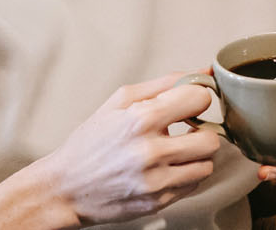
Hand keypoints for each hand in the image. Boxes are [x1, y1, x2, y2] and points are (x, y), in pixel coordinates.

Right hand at [28, 71, 219, 225]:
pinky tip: (167, 168)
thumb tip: (204, 72)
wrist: (64, 189)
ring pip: (207, 164)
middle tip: (187, 130)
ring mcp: (155, 180)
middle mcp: (150, 151)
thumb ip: (164, 84)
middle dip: (202, 131)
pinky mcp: (158, 202)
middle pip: (211, 139)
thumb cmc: (90, 143)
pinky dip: (186, 175)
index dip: (198, 98)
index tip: (190, 104)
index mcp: (140, 120)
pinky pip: (194, 184)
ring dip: (197, 156)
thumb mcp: (119, 102)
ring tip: (177, 151)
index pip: (200, 99)